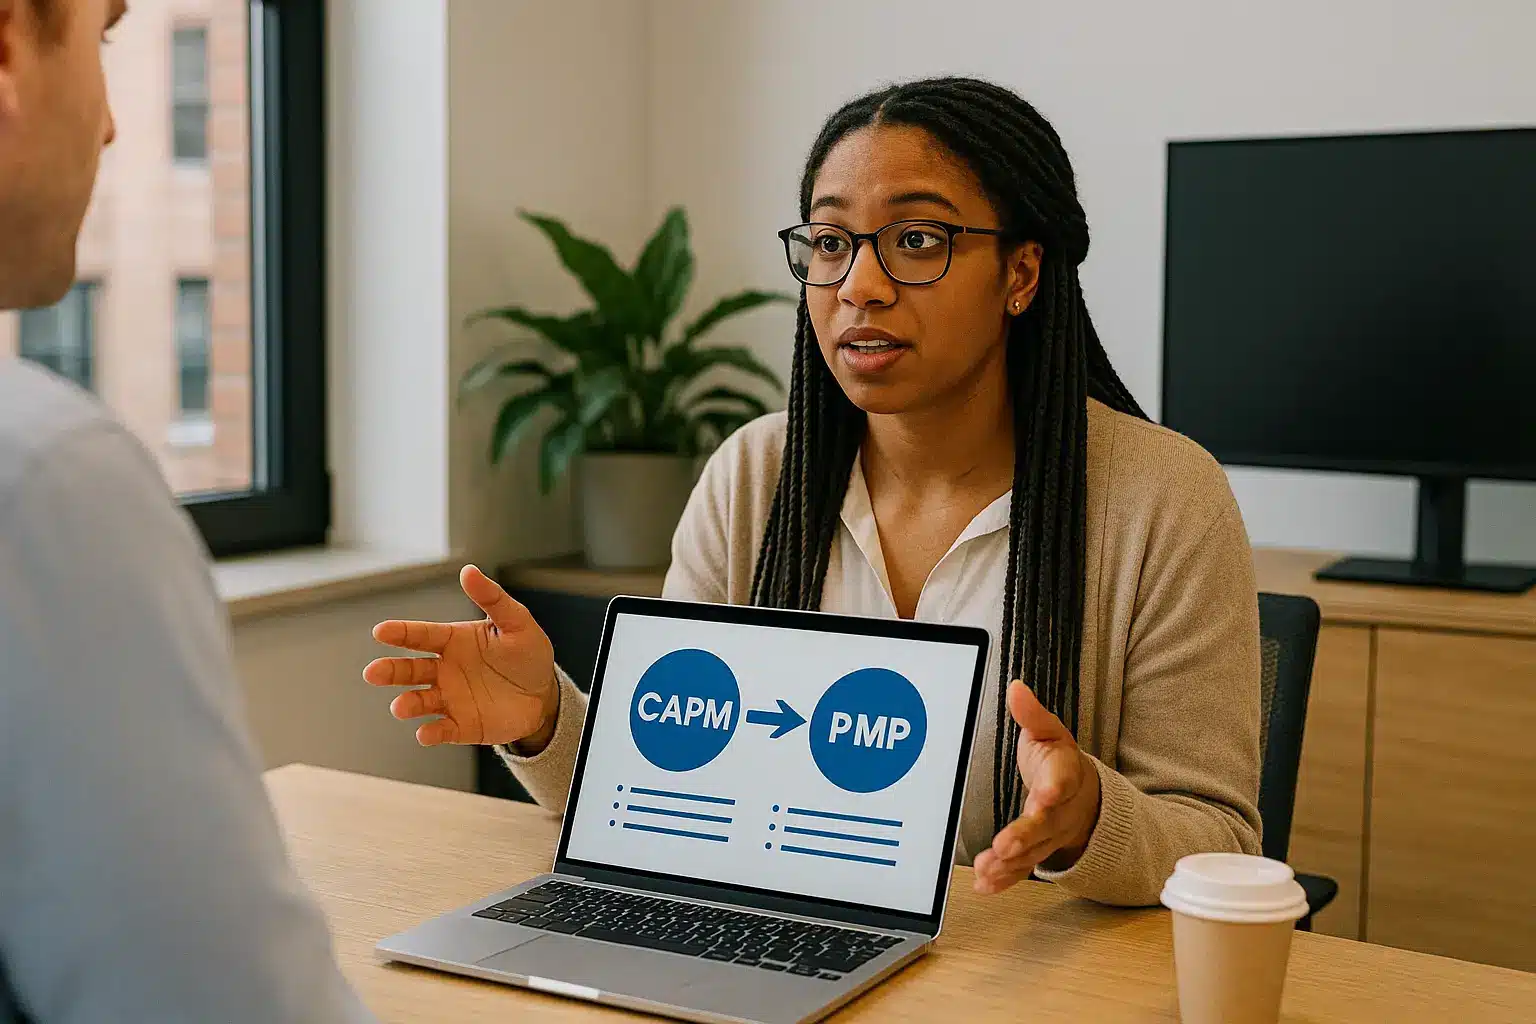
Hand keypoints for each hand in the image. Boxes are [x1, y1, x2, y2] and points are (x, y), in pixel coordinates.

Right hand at [364, 565, 558, 751]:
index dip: (401, 633)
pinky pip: (442, 730)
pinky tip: (425, 733)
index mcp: (453, 641)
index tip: (380, 631)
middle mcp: (444, 670)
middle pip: (410, 669)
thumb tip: (468, 570)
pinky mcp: (461, 725)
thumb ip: (492, 598)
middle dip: (390, 671)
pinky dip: (431, 733)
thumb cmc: (527, 654)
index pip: (422, 635)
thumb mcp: (516, 622)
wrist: (544, 694)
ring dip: (408, 704)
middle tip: (373, 672)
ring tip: (401, 707)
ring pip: (420, 701)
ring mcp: (450, 699)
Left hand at [973, 680, 1100, 894]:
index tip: (1044, 795)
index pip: (1061, 782)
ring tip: (987, 869)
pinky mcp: (1035, 852)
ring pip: (1032, 853)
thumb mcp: (1049, 732)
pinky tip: (984, 884)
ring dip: (1010, 863)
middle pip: (1044, 825)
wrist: (1083, 796)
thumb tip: (1015, 688)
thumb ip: (1032, 714)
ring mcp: (1049, 835)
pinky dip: (1005, 879)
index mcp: (1065, 774)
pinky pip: (1021, 870)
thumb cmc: (1057, 760)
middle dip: (1025, 836)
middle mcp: (1060, 810)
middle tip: (1005, 845)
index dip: (1053, 789)